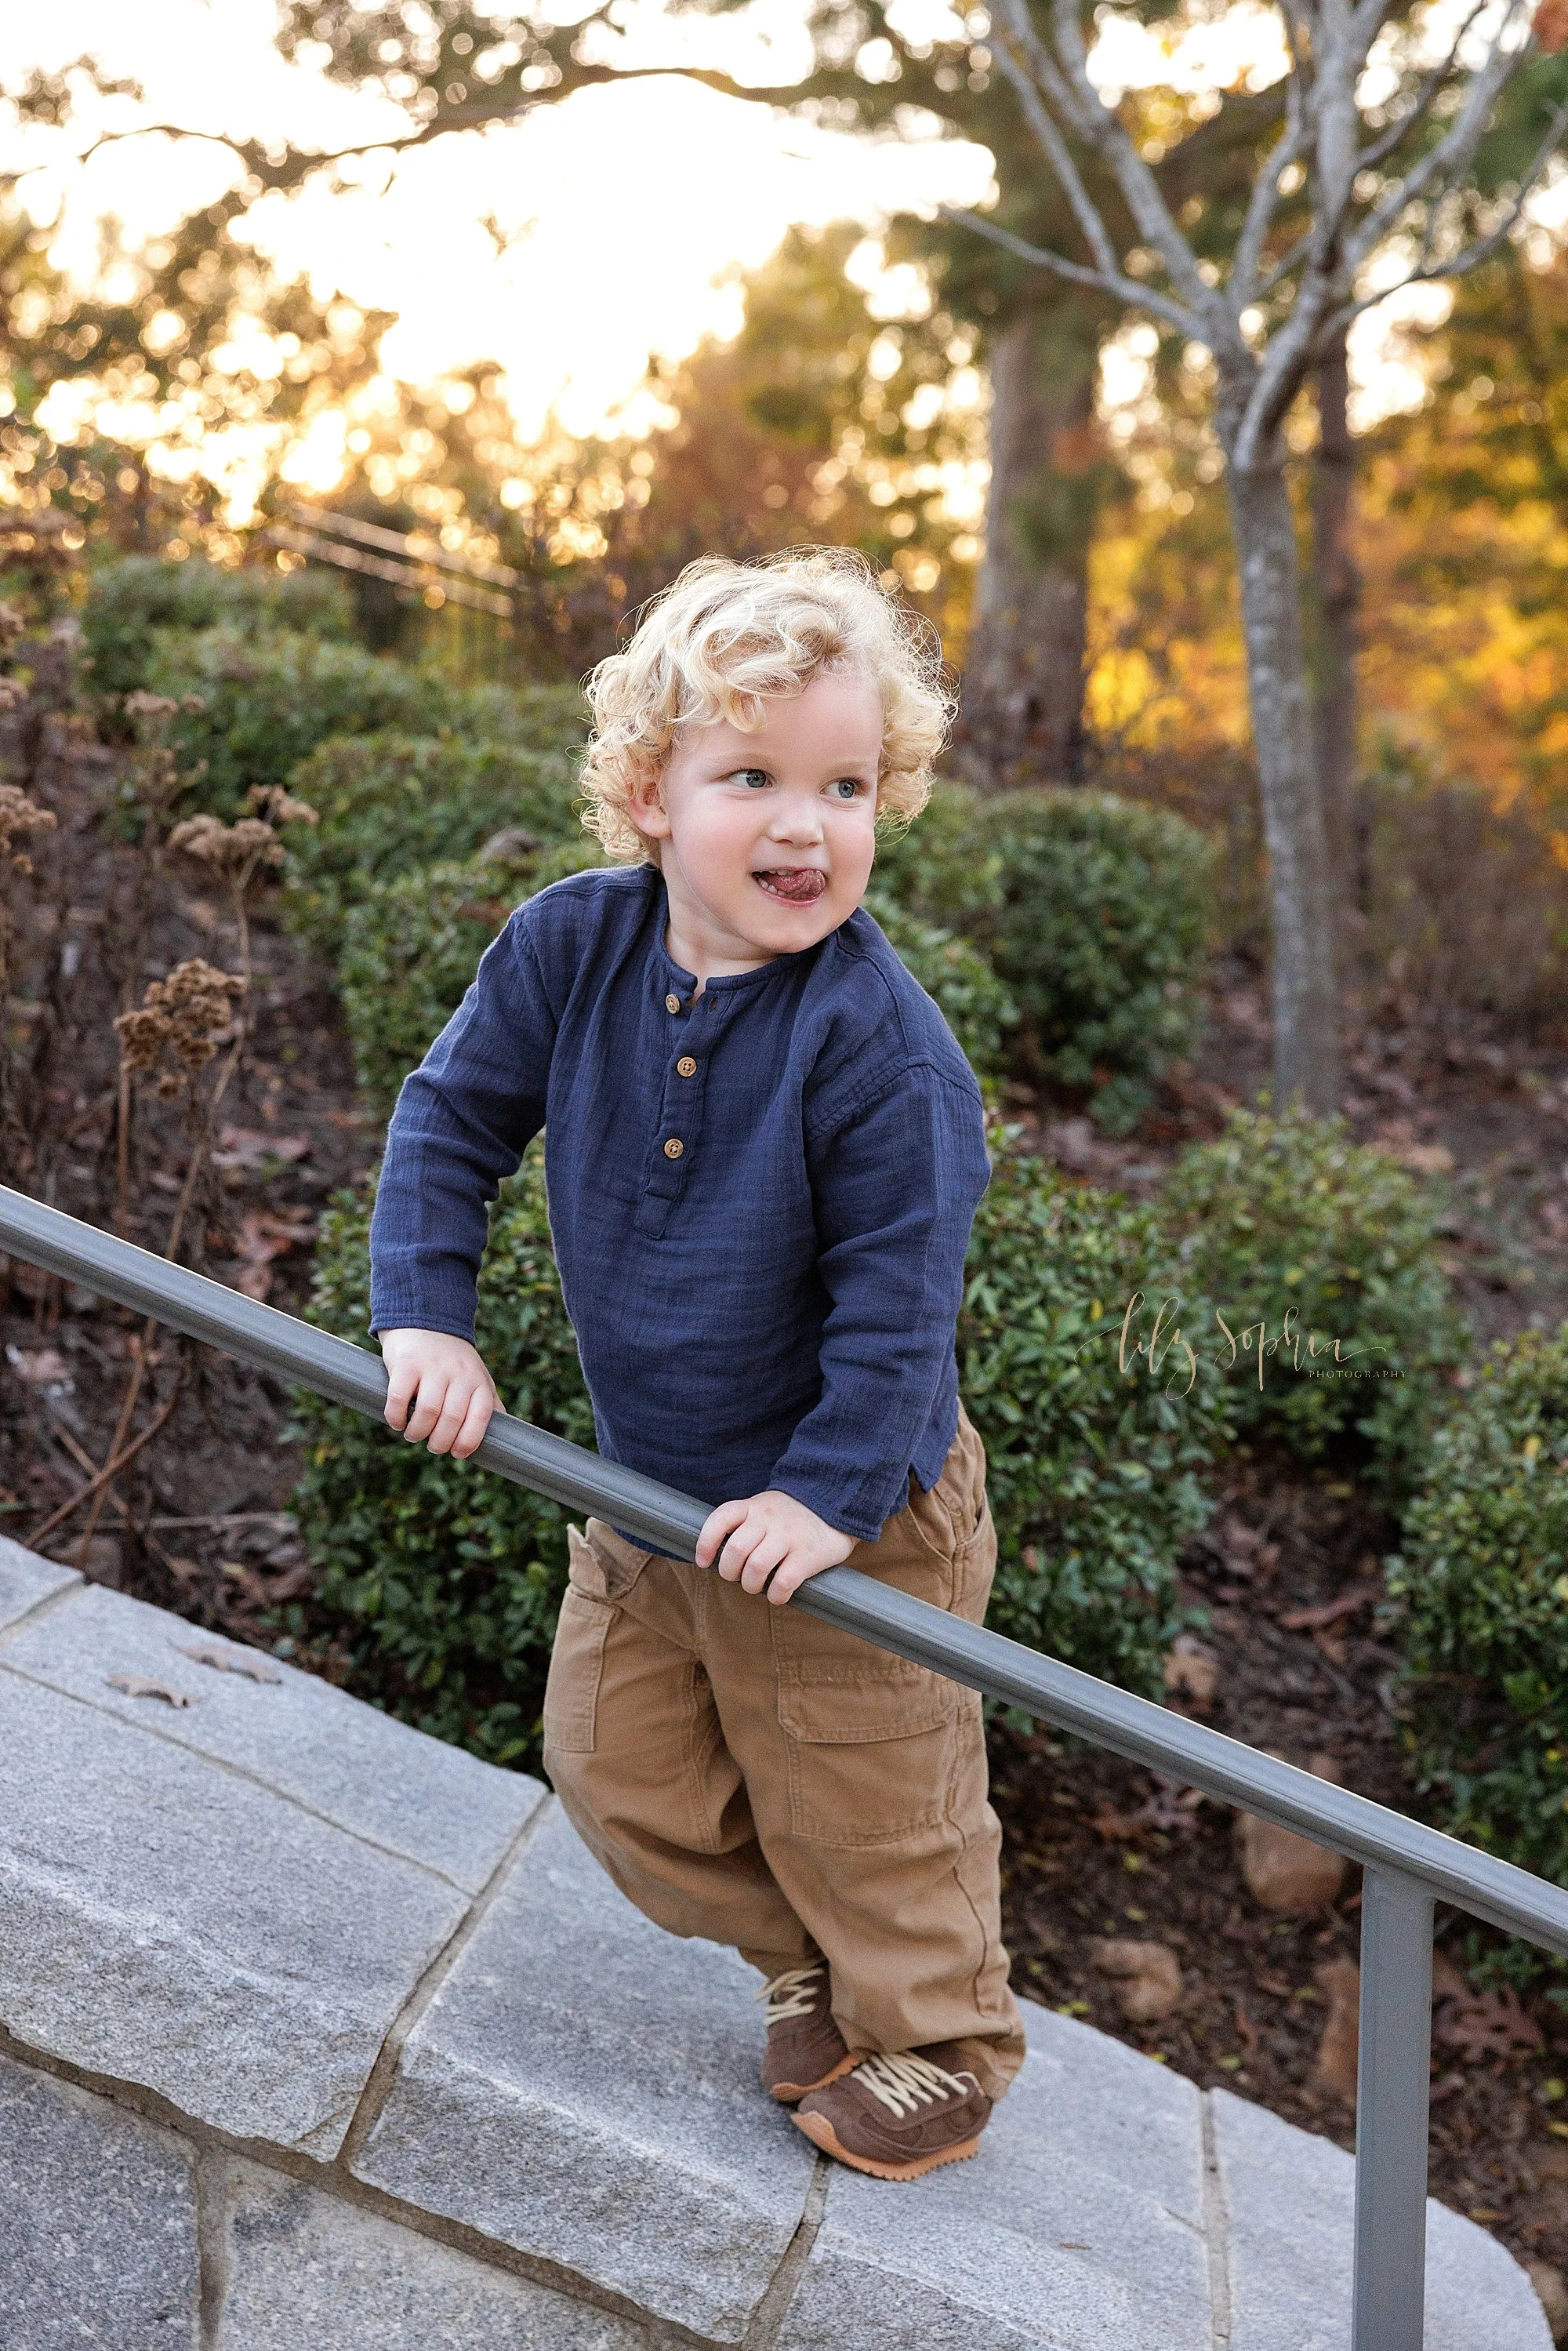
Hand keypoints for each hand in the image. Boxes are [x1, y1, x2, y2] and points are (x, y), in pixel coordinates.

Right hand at [379, 1329, 497, 1458]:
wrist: (425, 1320)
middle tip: (432, 1445)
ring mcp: (432, 1367)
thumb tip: (502, 1438)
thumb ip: (488, 1404)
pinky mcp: (406, 1363)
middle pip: (452, 1419)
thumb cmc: (452, 1360)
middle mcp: (459, 1374)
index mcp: (478, 1381)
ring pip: (428, 1412)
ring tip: (413, 1434)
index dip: (468, 1441)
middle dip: (439, 1443)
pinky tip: (397, 1421)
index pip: (481, 1417)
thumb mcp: (477, 1377)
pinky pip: (399, 1399)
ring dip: (417, 1432)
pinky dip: (396, 1417)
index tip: (456, 1453)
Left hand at [695, 1489, 854, 1604]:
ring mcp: (789, 1536)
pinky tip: (778, 1594)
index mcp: (754, 1506)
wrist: (839, 1504)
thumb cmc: (793, 1515)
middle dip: (729, 1571)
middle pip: (735, 1550)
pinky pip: (783, 1582)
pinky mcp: (809, 1555)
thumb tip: (717, 1554)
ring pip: (756, 1567)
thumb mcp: (766, 1506)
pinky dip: (775, 1595)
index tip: (704, 1561)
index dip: (705, 1543)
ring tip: (757, 1586)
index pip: (720, 1520)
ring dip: (751, 1585)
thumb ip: (744, 1523)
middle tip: (737, 1577)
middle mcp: (769, 1518)